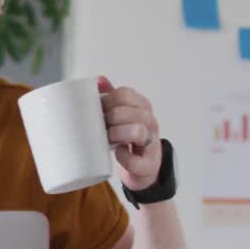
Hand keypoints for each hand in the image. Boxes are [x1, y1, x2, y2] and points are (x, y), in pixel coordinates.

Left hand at [98, 76, 162, 191]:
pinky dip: (124, 156)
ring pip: (138, 131)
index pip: (125, 94)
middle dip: (111, 118)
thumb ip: (112, 98)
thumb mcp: (122, 115)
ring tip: (107, 138)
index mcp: (142, 107)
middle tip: (101, 125)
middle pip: (130, 111)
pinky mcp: (147, 165)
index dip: (107, 100)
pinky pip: (136, 160)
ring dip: (117, 134)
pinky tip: (117, 152)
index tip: (98, 109)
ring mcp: (151, 144)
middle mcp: (150, 122)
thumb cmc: (128, 138)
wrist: (143, 168)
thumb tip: (98, 80)